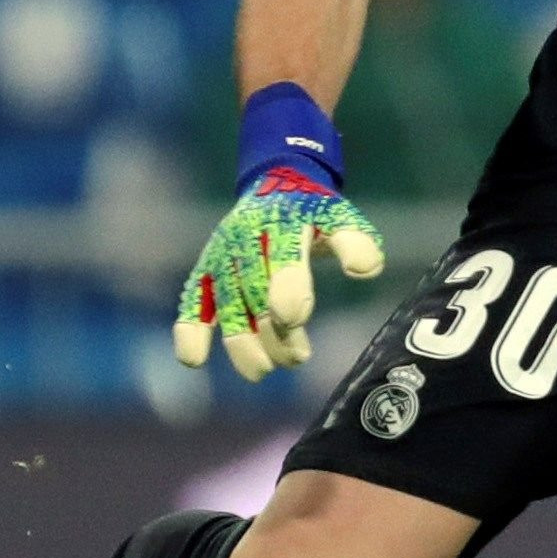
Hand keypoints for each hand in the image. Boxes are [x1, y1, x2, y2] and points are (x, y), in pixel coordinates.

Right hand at [174, 170, 386, 379]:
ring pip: (228, 304)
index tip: (294, 320)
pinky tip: (193, 359)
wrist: (275, 186)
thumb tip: (366, 270)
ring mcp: (223, 256)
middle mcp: (247, 239)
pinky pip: (194, 301)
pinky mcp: (204, 272)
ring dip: (242, 342)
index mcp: (284, 223)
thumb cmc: (313, 215)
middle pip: (256, 291)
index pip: (285, 259)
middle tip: (297, 358)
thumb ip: (356, 242)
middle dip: (273, 330)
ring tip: (263, 371)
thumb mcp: (339, 218)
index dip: (287, 291)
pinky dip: (190, 329)